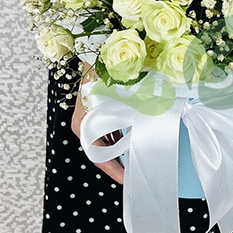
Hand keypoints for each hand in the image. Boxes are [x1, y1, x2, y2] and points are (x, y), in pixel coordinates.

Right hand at [71, 62, 124, 185]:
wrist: (96, 52)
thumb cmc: (105, 75)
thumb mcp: (118, 100)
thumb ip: (131, 118)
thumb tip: (149, 134)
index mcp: (83, 125)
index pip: (98, 156)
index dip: (113, 170)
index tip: (126, 180)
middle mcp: (82, 124)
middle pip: (101, 152)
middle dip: (117, 164)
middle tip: (133, 175)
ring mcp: (87, 118)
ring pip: (105, 142)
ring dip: (120, 151)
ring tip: (136, 161)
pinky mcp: (95, 113)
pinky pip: (107, 131)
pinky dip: (119, 138)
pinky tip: (132, 142)